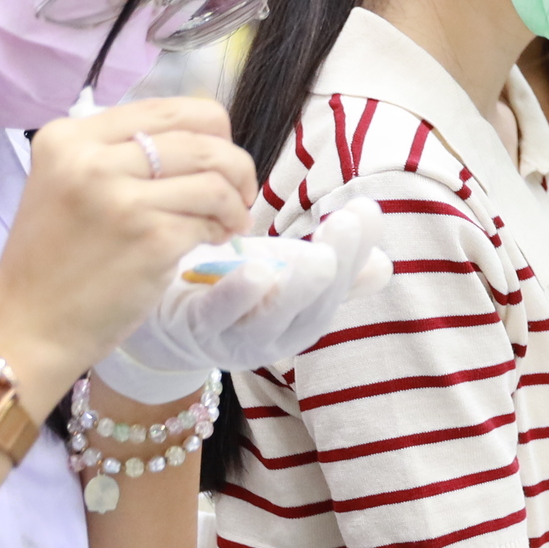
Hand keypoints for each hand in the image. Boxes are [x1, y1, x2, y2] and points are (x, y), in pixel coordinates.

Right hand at [0, 99, 254, 397]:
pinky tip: (210, 242)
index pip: (169, 107)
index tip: (218, 159)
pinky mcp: (150, 238)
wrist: (28, 325)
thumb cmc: (54, 260)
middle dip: (235, 165)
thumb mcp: (69, 184)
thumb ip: (121, 155)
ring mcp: (121, 198)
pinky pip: (211, 219)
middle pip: (202, 136)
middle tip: (237, 194)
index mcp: (70, 137)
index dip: (211, 130)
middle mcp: (91, 158)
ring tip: (227, 222)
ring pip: (216, 176)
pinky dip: (222, 229)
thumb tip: (203, 141)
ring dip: (235, 201)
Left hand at [96, 204, 393, 400]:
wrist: (164, 323)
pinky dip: (239, 297)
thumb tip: (384, 264)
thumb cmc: (230, 289)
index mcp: (304, 317)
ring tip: (319, 257)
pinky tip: (257, 270)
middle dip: (338, 266)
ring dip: (299, 289)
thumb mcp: (284, 275)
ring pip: (274, 319)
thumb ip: (332, 271)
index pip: (341, 284)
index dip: (358, 250)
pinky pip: (220, 317)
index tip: (367, 208)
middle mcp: (278, 336)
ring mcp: (237, 338)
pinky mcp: (196, 330)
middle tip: (348, 224)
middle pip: (315, 306)